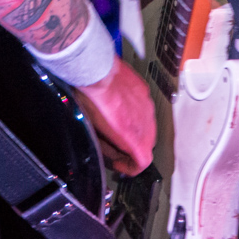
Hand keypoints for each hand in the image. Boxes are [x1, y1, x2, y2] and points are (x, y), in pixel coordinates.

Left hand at [74, 57, 155, 174]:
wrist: (96, 70)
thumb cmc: (91, 98)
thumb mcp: (95, 130)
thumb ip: (107, 144)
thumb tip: (109, 149)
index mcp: (132, 136)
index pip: (143, 161)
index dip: (131, 168)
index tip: (120, 164)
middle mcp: (144, 122)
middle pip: (147, 144)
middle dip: (132, 149)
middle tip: (117, 147)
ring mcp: (146, 105)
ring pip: (148, 125)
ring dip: (135, 130)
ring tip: (118, 126)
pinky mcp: (143, 90)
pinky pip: (144, 108)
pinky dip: (135, 113)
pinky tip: (120, 107)